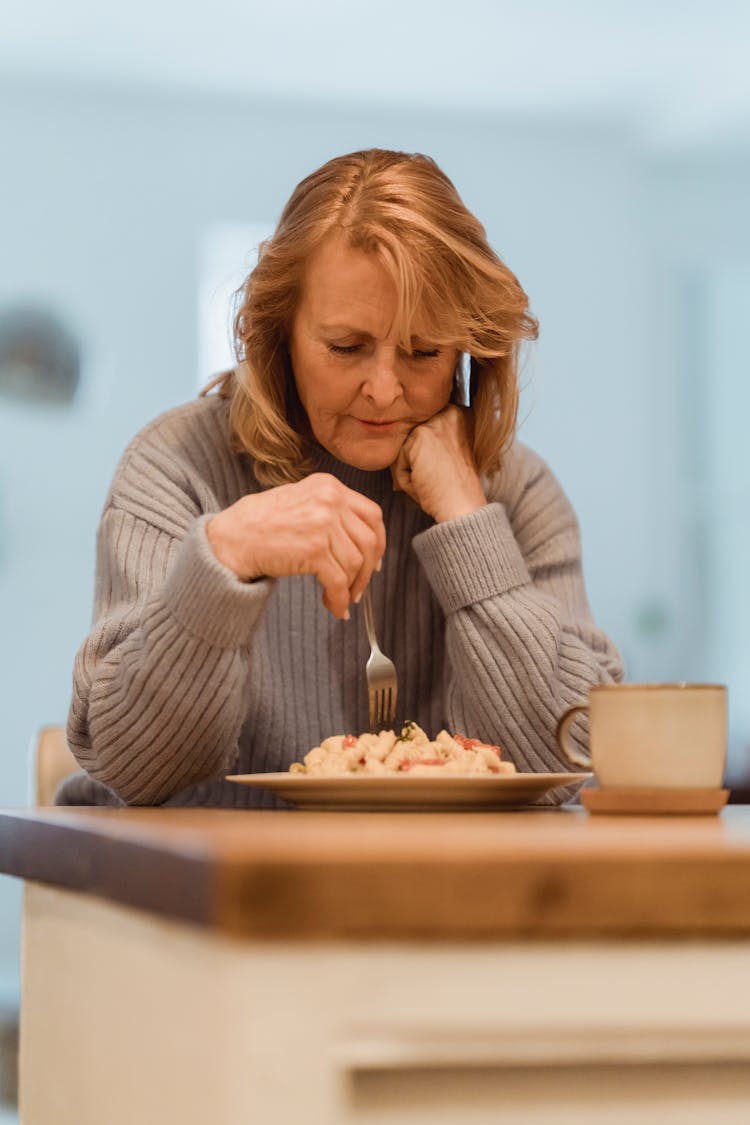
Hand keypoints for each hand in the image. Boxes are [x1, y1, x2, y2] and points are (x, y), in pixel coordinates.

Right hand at [206, 474, 385, 619]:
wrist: (231, 539)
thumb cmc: (260, 524)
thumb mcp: (300, 500)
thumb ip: (330, 511)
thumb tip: (361, 541)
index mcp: (328, 485)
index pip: (372, 514)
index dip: (378, 542)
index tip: (374, 560)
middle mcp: (330, 500)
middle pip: (368, 541)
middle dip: (367, 570)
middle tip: (359, 588)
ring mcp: (323, 524)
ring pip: (355, 564)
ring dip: (350, 587)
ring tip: (339, 599)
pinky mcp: (314, 550)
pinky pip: (338, 581)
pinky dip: (339, 599)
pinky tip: (334, 607)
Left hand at [390, 405, 485, 521]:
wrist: (462, 507)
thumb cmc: (455, 488)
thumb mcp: (447, 454)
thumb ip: (429, 440)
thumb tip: (395, 436)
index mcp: (462, 415)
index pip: (424, 428)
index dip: (423, 453)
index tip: (432, 469)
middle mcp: (452, 412)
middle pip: (412, 435)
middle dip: (414, 459)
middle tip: (429, 479)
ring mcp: (436, 421)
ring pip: (403, 446)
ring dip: (408, 468)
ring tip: (428, 482)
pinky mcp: (421, 435)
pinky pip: (397, 457)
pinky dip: (403, 476)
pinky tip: (423, 483)